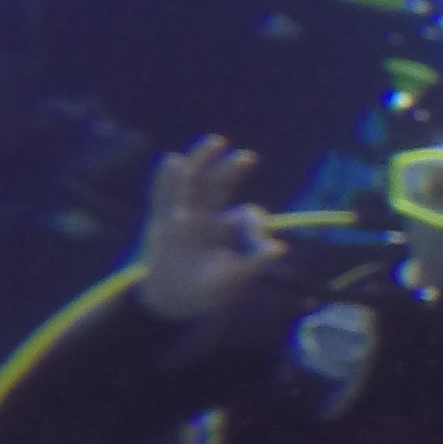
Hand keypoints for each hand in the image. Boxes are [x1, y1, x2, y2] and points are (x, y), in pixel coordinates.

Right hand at [137, 138, 287, 322]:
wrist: (173, 301)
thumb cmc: (208, 289)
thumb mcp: (235, 277)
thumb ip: (255, 262)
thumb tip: (280, 248)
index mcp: (227, 229)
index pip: (243, 215)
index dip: (252, 220)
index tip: (258, 233)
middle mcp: (206, 216)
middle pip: (219, 186)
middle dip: (232, 171)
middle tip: (247, 157)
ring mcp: (182, 215)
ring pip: (192, 182)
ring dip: (202, 162)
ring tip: (215, 142)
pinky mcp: (161, 221)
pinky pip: (163, 196)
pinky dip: (167, 179)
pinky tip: (174, 161)